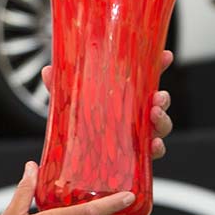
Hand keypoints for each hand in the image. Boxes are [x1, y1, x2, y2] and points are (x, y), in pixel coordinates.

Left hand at [40, 48, 173, 159]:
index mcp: (125, 96)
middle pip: (159, 103)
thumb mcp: (68, 102)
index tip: (166, 56)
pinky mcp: (136, 155)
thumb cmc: (77, 123)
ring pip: (161, 126)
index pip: (147, 78)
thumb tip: (48, 71)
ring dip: (163, 119)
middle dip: (163, 98)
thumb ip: (60, 87)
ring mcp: (138, 134)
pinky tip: (154, 144)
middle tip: (158, 96)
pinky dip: (157, 148)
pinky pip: (152, 153)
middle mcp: (136, 114)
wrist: (73, 158)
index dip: (159, 66)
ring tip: (155, 114)